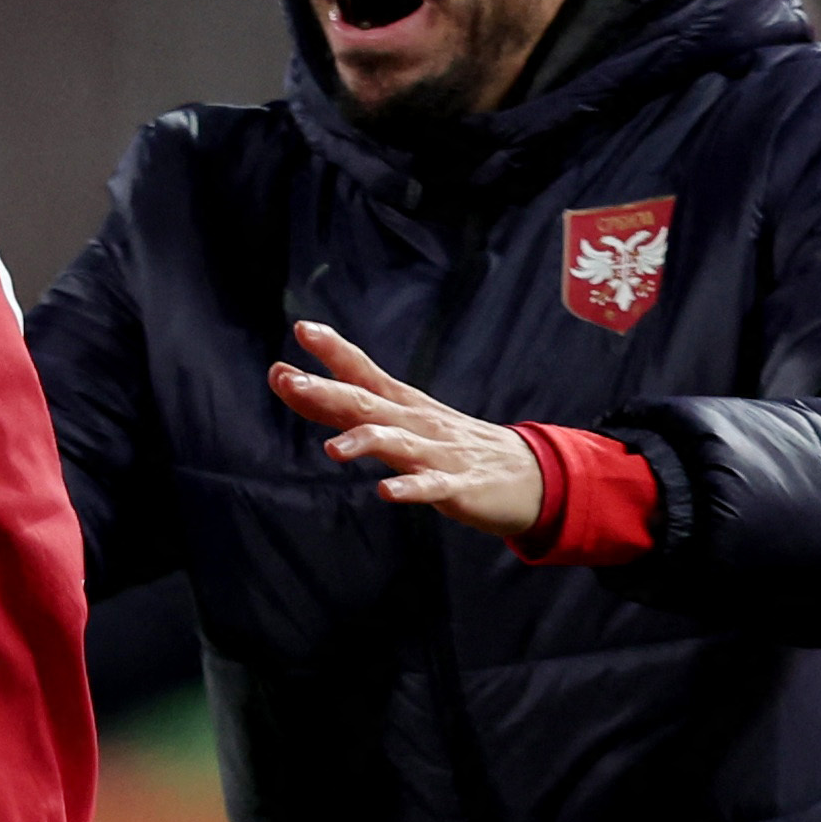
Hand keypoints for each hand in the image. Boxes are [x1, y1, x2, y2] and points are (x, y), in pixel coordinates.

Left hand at [267, 321, 543, 537]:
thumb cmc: (454, 446)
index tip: (302, 329)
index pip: (364, 373)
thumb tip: (293, 384)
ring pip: (397, 443)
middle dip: (326, 392)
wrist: (532, 476)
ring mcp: (439, 454)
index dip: (333, 352)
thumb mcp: (401, 421)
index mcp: (404, 405)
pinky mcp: (458, 487)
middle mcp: (417, 423)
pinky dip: (409, 489)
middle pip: (367, 402)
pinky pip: (431, 488)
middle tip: (288, 380)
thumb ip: (346, 409)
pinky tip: (386, 492)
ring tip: (332, 449)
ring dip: (364, 441)